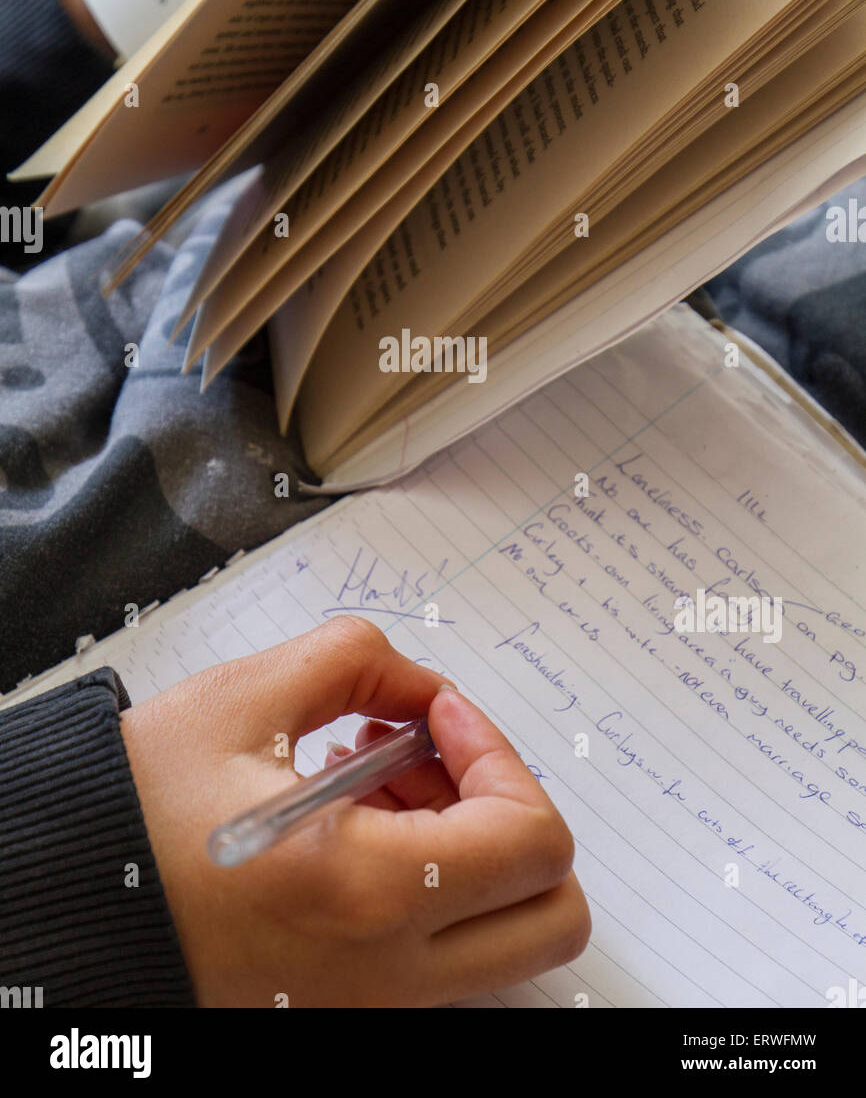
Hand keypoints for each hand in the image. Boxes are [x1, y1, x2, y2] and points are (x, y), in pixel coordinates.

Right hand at [120, 616, 589, 1006]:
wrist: (68, 907)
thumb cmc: (134, 817)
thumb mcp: (242, 700)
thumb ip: (356, 658)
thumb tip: (419, 684)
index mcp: (369, 892)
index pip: (532, 840)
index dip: (499, 754)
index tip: (436, 716)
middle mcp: (388, 971)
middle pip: (551, 913)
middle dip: (515, 814)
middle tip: (438, 759)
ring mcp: (374, 1004)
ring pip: (501, 937)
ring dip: (473, 847)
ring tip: (379, 779)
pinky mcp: (348, 1008)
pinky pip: (440, 956)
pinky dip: (432, 887)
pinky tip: (356, 820)